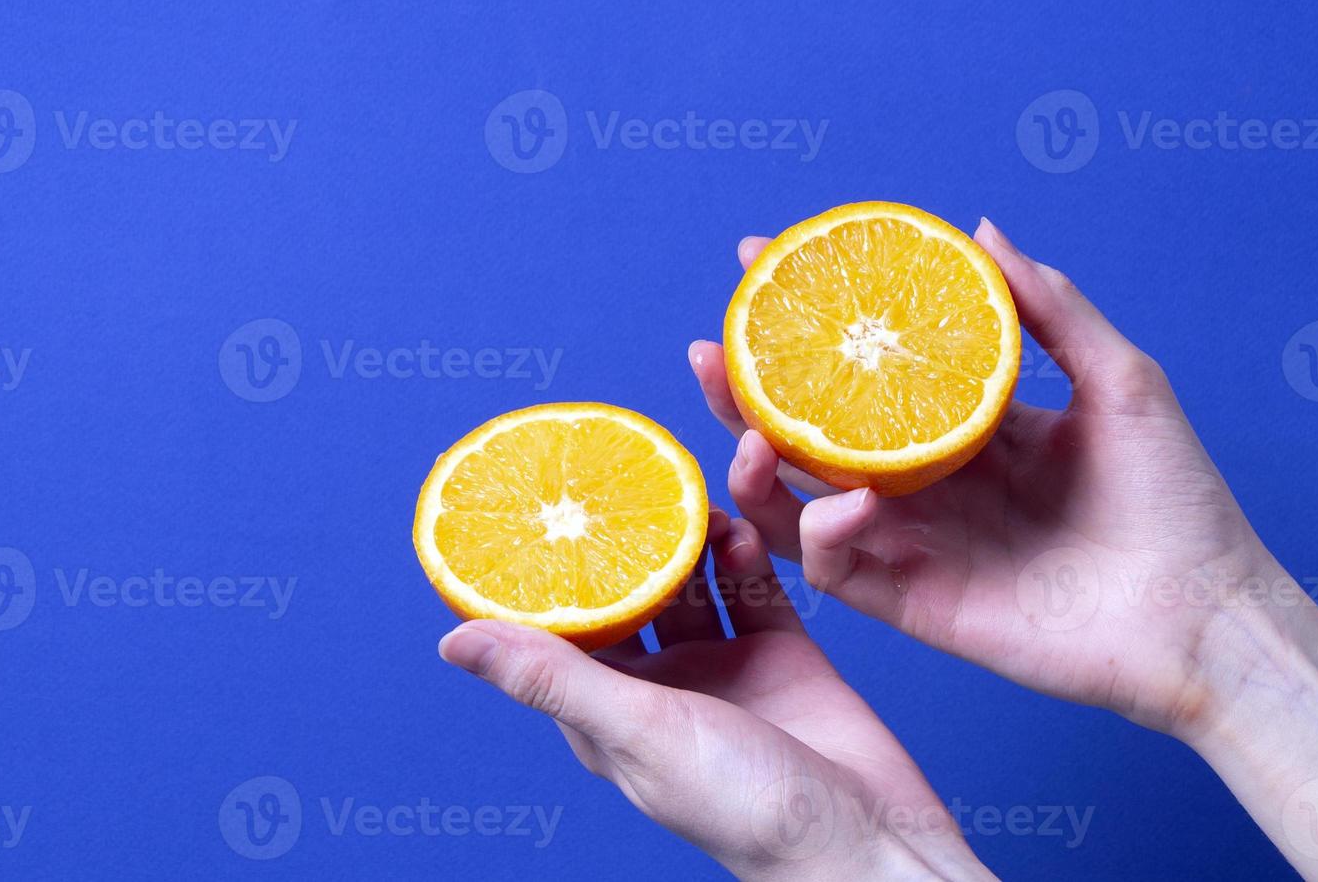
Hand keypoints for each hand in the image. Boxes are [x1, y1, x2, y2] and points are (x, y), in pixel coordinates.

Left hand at [438, 515, 994, 881]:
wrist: (865, 837)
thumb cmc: (745, 807)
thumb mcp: (638, 732)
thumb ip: (554, 680)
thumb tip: (452, 642)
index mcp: (612, 716)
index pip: (560, 635)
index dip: (543, 580)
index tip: (528, 513)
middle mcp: (663, 689)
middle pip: (629, 598)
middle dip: (621, 544)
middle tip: (614, 480)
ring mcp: (724, 669)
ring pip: (691, 585)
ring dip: (685, 540)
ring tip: (681, 490)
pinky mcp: (783, 654)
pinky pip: (753, 589)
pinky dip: (743, 554)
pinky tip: (737, 519)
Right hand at [690, 219, 1276, 737]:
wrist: (1202, 617)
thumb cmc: (1176, 500)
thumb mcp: (1120, 380)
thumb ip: (1050, 307)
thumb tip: (980, 228)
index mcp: (971, 426)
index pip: (871, 365)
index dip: (813, 315)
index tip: (763, 258)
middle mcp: (929, 481)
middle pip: (813, 430)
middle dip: (749, 386)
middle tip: (713, 343)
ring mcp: (916, 543)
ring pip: (800, 502)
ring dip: (754, 465)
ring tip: (745, 425)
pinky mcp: (914, 604)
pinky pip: (838, 569)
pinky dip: (824, 533)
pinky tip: (850, 501)